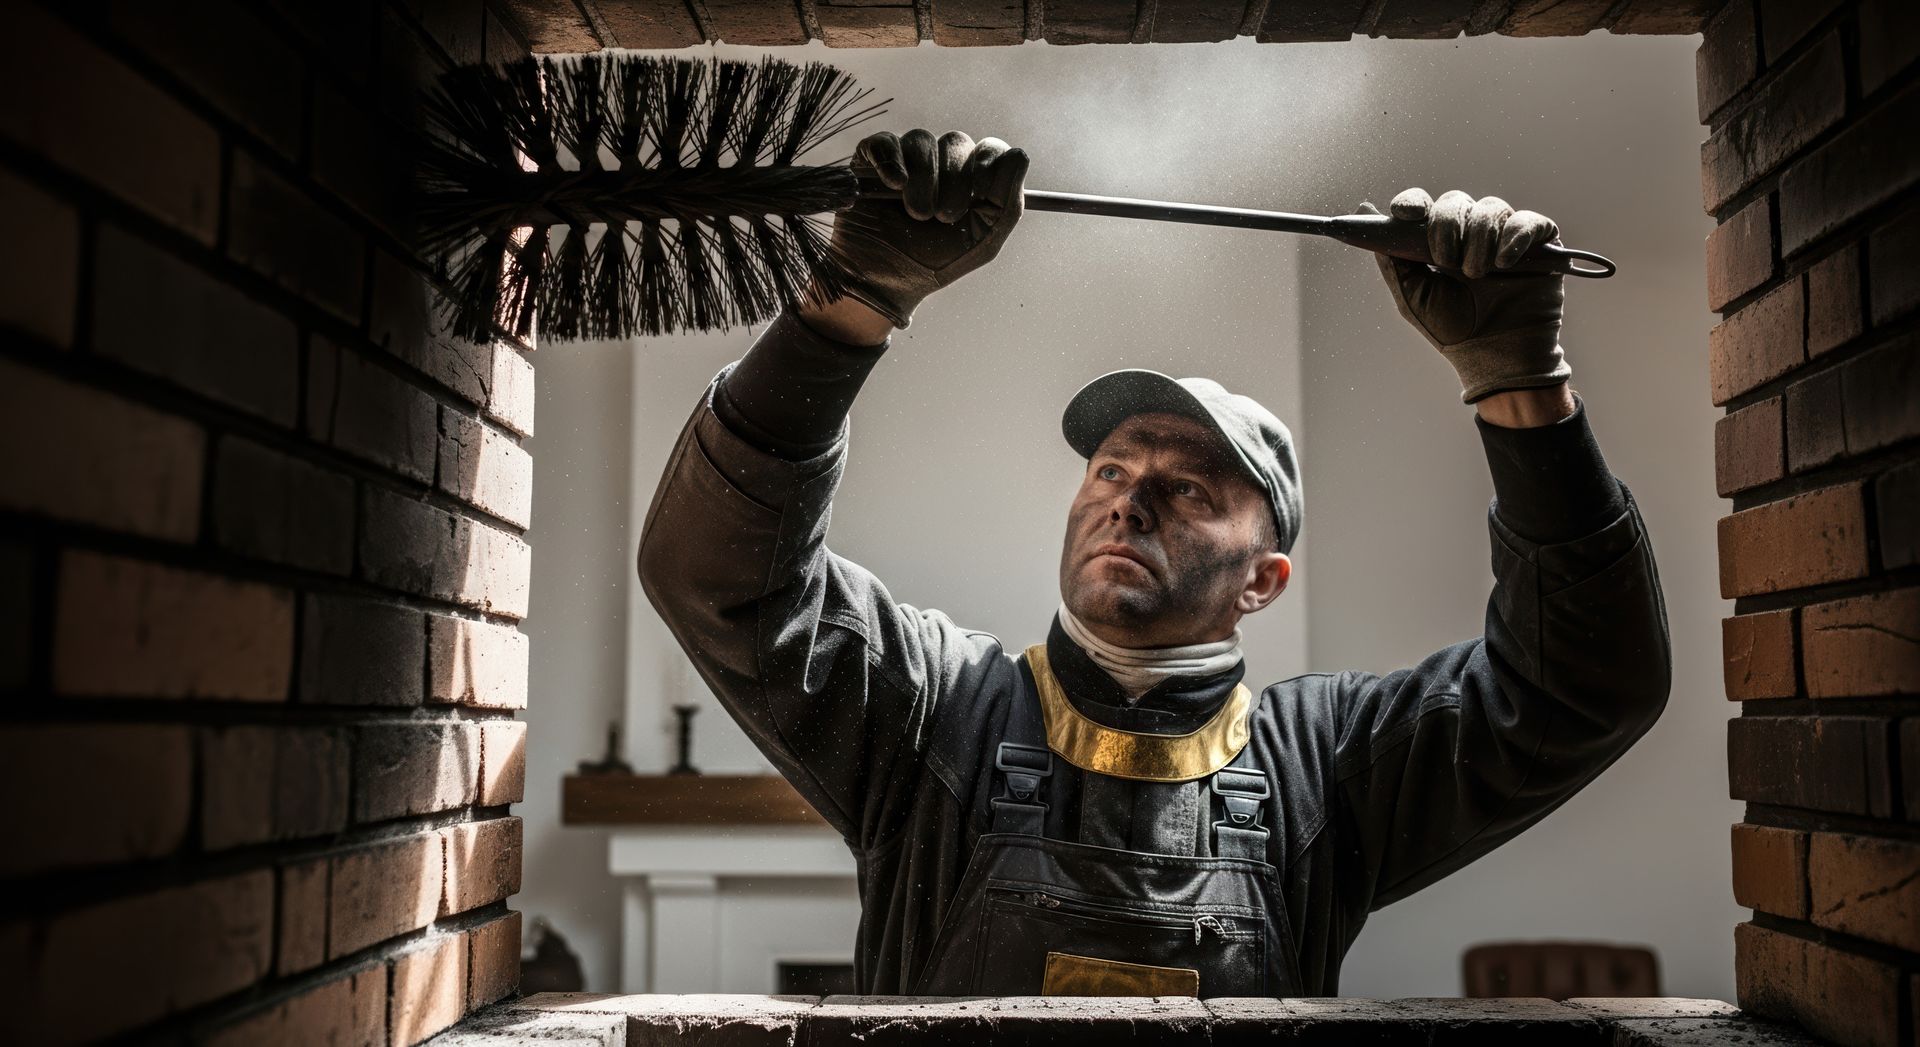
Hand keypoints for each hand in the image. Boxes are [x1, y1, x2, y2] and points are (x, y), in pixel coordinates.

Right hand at [825, 129, 1029, 328]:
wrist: (886, 284)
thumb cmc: (936, 264)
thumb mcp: (983, 242)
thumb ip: (1008, 202)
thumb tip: (1020, 155)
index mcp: (971, 179)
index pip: (990, 148)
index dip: (988, 163)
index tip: (980, 195)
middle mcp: (939, 164)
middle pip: (956, 141)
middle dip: (954, 180)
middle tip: (944, 217)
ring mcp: (905, 160)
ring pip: (921, 140)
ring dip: (924, 178)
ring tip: (917, 214)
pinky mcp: (870, 163)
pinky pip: (883, 142)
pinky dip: (890, 160)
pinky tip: (894, 185)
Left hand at [1358, 188, 1570, 403]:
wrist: (1494, 358)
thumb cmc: (1452, 330)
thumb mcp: (1411, 295)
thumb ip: (1390, 257)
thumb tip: (1364, 211)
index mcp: (1437, 242)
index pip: (1423, 206)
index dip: (1413, 203)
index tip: (1406, 214)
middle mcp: (1471, 233)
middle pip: (1455, 201)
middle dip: (1446, 226)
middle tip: (1446, 260)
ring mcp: (1504, 236)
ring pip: (1490, 208)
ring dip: (1479, 240)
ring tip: (1476, 274)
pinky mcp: (1539, 244)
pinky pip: (1528, 222)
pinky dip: (1515, 237)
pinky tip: (1504, 262)